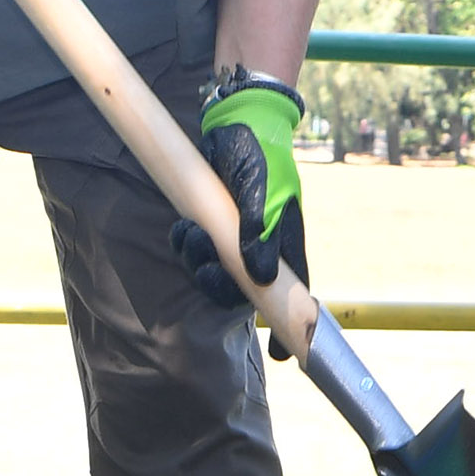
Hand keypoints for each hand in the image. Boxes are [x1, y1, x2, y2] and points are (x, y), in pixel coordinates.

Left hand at [169, 69, 308, 327]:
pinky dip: (186, 245)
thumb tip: (259, 276)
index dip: (286, 326)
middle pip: (243, 288)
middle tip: (204, 267)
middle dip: (219, 285)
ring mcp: (235, 236)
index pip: (292, 294)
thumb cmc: (259, 153)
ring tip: (188, 236)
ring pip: (216, 271)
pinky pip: (197, 249)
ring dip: (197, 262)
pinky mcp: (211, 223)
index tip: (280, 354)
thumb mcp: (264, 189)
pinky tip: (182, 228)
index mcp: (285, 243)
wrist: (235, 121)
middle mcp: (262, 245)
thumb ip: (261, 231)